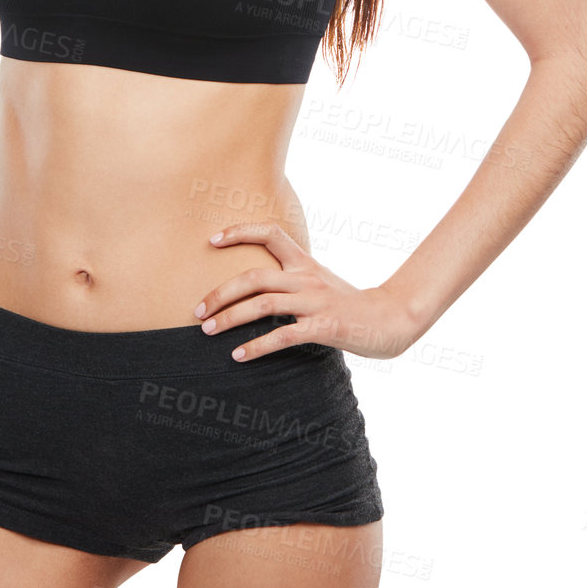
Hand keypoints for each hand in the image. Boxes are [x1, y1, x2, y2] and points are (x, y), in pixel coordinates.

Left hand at [193, 222, 417, 362]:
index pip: (270, 233)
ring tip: (207, 331)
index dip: (239, 231)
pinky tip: (238, 355)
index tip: (211, 240)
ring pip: (263, 304)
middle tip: (196, 310)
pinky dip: (257, 346)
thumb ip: (291, 280)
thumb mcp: (319, 282)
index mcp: (304, 262)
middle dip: (220, 292)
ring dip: (230, 317)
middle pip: (254, 276)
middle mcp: (306, 277)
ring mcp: (315, 301)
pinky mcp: (324, 327)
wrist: (390, 320)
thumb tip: (255, 288)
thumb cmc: (348, 304)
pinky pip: (283, 335)